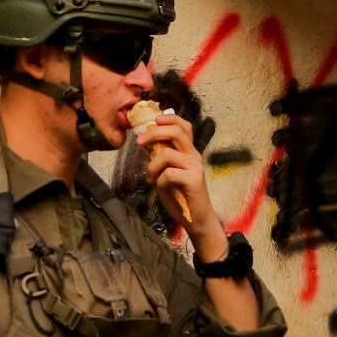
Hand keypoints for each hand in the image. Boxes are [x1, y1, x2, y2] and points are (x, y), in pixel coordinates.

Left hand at [136, 112, 214, 238]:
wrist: (197, 218)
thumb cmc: (181, 196)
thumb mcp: (169, 171)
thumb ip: (163, 157)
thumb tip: (147, 143)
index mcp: (189, 151)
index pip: (184, 126)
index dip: (169, 118)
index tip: (153, 120)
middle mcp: (194, 155)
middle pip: (176, 131)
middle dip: (154, 133)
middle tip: (140, 141)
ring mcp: (195, 167)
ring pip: (167, 153)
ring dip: (152, 165)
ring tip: (150, 176)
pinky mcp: (194, 180)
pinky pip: (168, 173)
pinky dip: (159, 179)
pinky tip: (160, 187)